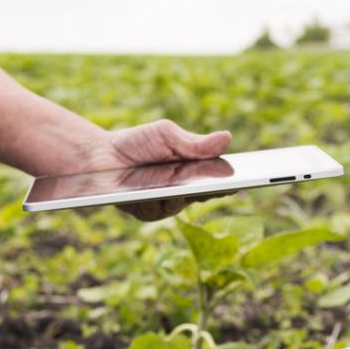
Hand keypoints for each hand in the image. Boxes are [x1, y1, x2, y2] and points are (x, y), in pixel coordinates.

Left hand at [82, 119, 232, 220]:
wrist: (99, 156)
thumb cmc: (136, 142)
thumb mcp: (166, 135)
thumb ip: (195, 143)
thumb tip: (227, 138)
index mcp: (193, 170)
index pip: (219, 177)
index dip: (234, 178)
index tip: (250, 176)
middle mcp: (184, 190)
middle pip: (208, 193)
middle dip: (219, 188)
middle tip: (231, 182)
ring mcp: (167, 204)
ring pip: (185, 202)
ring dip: (188, 193)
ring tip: (195, 184)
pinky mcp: (149, 213)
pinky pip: (162, 209)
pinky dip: (164, 199)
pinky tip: (167, 191)